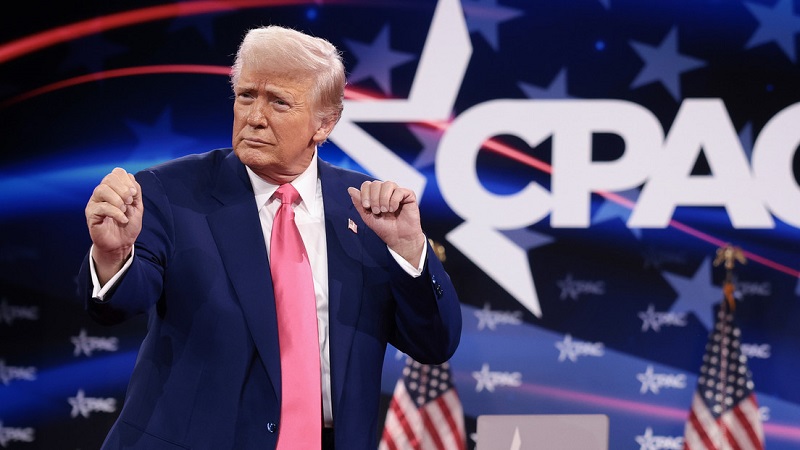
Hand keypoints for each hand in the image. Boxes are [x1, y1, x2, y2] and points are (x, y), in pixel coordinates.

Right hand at [85, 167, 142, 283]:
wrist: (122, 243)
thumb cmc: (128, 225)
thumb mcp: (137, 206)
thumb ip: (135, 191)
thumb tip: (130, 177)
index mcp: (113, 189)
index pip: (116, 172)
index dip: (127, 180)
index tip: (134, 194)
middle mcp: (102, 193)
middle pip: (109, 178)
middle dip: (123, 189)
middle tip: (129, 202)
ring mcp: (95, 202)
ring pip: (102, 190)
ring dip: (118, 200)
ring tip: (124, 210)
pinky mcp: (91, 214)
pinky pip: (101, 207)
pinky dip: (116, 213)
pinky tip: (122, 220)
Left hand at [348, 181, 425, 266]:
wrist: (398, 238)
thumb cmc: (384, 228)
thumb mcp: (367, 216)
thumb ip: (359, 203)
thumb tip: (350, 189)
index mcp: (376, 194)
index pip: (367, 184)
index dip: (365, 194)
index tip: (367, 206)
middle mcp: (387, 191)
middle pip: (376, 183)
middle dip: (374, 198)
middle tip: (377, 211)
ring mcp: (398, 192)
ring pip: (388, 184)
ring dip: (383, 199)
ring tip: (385, 210)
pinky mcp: (408, 195)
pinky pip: (399, 190)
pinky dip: (394, 200)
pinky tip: (394, 209)